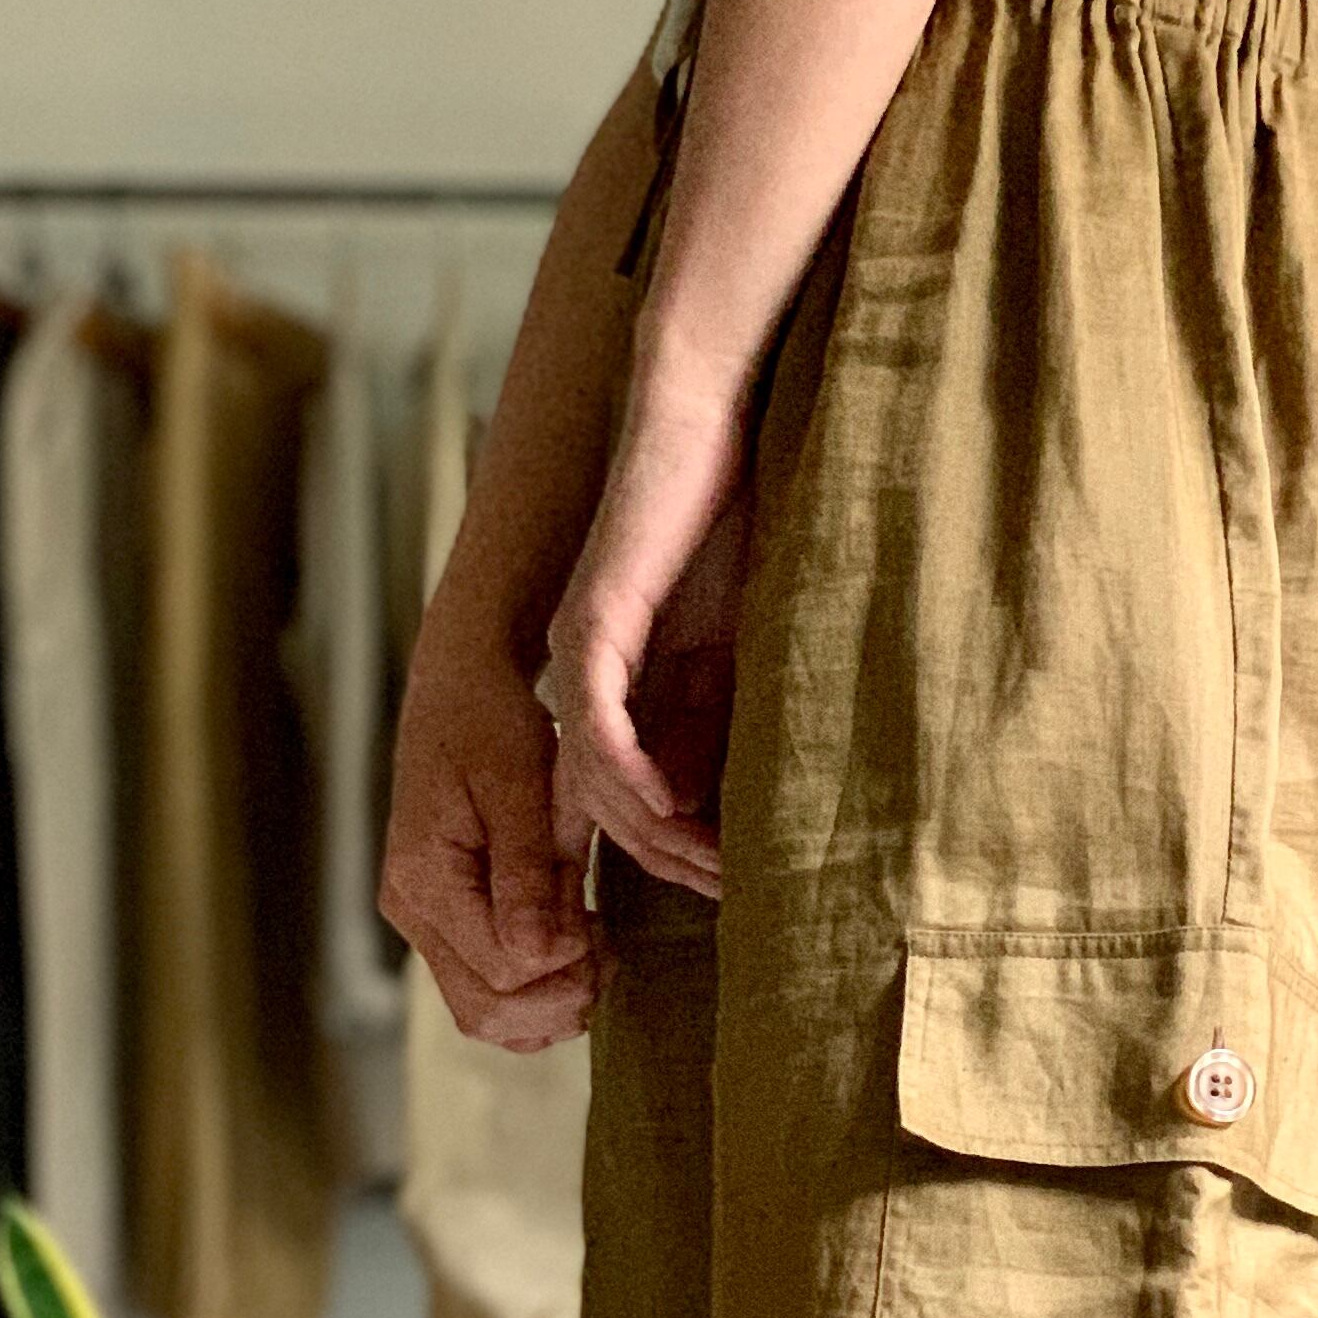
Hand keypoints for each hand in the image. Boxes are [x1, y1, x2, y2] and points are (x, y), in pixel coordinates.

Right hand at [381, 614, 606, 1050]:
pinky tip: (575, 949)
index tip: (599, 920)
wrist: (460, 687)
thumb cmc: (491, 721)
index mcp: (423, 877)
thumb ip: (528, 871)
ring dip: (553, 1003)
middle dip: (560, 997)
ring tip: (595, 948)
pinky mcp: (446, 923)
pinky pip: (490, 992)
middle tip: (607, 950)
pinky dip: (539, 992)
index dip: (564, 961)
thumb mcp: (518, 784)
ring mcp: (424, 923)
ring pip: (488, 1016)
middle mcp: (411, 911)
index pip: (501, 969)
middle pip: (486, 1012)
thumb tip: (540, 953)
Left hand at [547, 358, 748, 899]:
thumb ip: (722, 725)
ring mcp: (581, 654)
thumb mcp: (737, 651)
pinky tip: (671, 807)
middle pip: (609, 811)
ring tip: (714, 866)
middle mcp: (587, 683)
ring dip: (656, 834)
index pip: (634, 805)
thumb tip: (725, 813)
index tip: (736, 891)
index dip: (681, 857)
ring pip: (596, 780)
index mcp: (622, 694)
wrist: (706, 422)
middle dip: (670, 863)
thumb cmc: (730, 523)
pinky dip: (628, 772)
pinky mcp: (592, 620)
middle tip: (731, 896)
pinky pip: (596, 720)